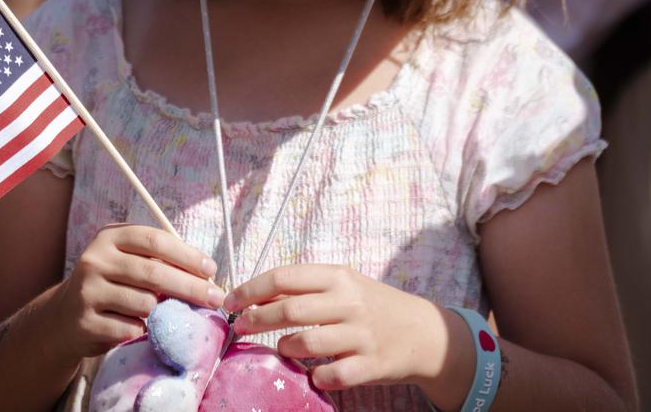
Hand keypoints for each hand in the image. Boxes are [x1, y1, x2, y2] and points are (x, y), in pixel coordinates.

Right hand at [54, 224, 222, 358]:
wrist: (65, 318)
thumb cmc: (112, 285)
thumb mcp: (128, 261)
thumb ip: (159, 261)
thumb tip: (206, 275)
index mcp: (109, 237)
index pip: (154, 241)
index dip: (187, 255)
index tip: (211, 270)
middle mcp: (95, 259)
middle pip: (154, 273)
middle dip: (191, 287)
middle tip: (215, 299)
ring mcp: (87, 291)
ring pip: (144, 304)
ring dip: (161, 312)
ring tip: (157, 312)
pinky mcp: (85, 322)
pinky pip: (130, 328)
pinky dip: (141, 330)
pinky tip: (135, 326)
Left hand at [223, 264, 456, 393]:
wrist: (423, 333)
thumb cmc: (371, 305)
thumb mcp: (342, 285)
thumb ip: (304, 288)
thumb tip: (254, 295)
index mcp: (337, 277)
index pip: (283, 278)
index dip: (250, 290)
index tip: (230, 301)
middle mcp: (348, 303)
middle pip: (288, 310)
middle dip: (255, 320)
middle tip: (239, 326)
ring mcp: (360, 335)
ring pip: (305, 343)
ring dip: (284, 348)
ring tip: (284, 347)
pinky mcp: (370, 366)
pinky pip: (330, 376)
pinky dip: (315, 377)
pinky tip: (314, 373)